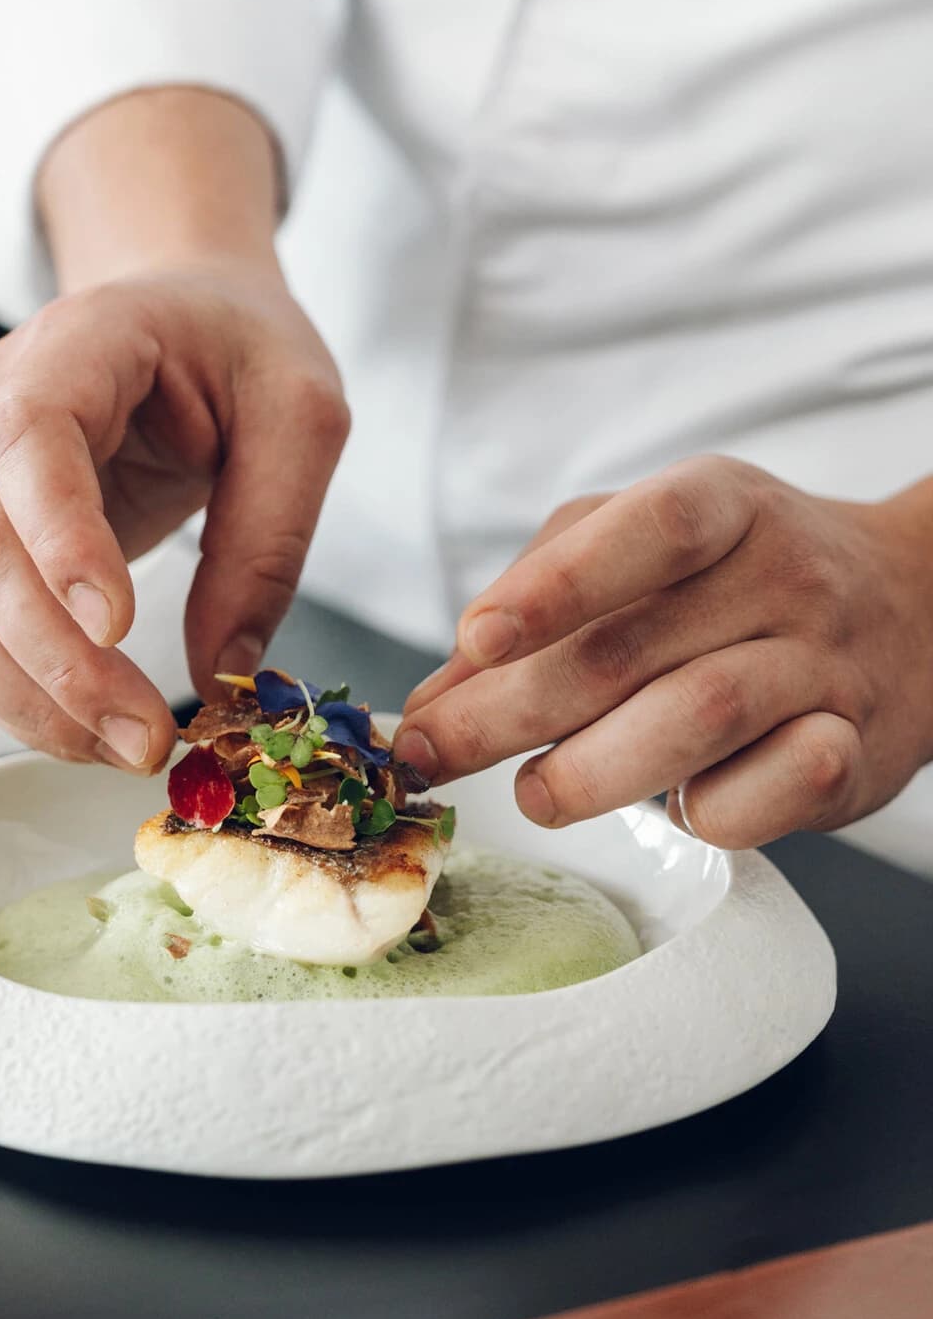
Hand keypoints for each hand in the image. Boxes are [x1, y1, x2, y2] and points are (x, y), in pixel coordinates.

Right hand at [0, 86, 349, 769]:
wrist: (187, 313)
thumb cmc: (245, 347)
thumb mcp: (303, 414)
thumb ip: (269, 536)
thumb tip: (224, 671)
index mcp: (73, 345)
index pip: (28, 441)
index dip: (59, 539)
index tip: (117, 626)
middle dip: (60, 662)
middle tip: (148, 740)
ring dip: (30, 698)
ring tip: (126, 750)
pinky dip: (21, 695)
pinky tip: (93, 729)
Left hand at [395, 457, 932, 845]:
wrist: (918, 607)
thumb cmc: (737, 576)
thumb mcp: (641, 547)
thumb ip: (536, 598)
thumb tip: (434, 697)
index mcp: (727, 504)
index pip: (650, 530)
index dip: (557, 585)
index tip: (476, 639)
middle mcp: (785, 575)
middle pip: (637, 648)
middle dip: (513, 710)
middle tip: (435, 754)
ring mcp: (827, 666)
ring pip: (701, 719)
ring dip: (594, 771)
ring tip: (533, 796)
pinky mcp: (857, 755)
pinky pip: (774, 794)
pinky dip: (706, 814)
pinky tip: (669, 814)